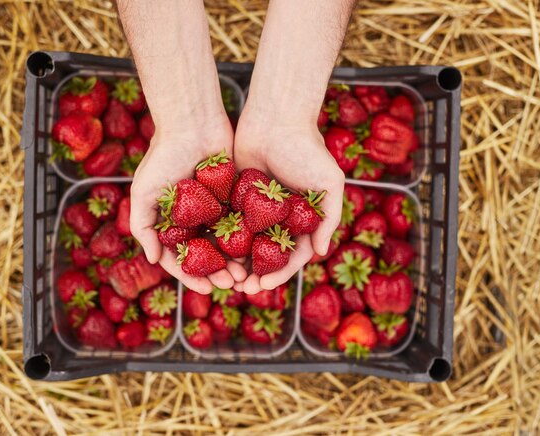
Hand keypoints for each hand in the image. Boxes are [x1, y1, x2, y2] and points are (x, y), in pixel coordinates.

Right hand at [130, 118, 246, 293]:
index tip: (207, 289)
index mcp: (172, 222)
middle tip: (233, 283)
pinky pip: (244, 222)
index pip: (182, 258)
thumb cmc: (163, 155)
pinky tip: (260, 251)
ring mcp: (216, 208)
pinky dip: (251, 239)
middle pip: (209, 255)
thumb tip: (153, 261)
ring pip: (229, 243)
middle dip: (220, 272)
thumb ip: (143, 227)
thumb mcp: (143, 192)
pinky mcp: (236, 196)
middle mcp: (195, 219)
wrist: (193, 122)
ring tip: (248, 273)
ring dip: (237, 261)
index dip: (193, 276)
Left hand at [232, 107, 344, 293]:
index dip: (279, 273)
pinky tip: (210, 253)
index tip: (265, 285)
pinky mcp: (236, 197)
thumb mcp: (329, 182)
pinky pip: (228, 223)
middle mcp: (279, 219)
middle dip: (255, 274)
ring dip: (236, 262)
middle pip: (265, 256)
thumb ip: (329, 218)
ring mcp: (256, 209)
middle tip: (241, 288)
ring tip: (224, 277)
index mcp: (301, 220)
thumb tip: (321, 253)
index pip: (291, 256)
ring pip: (244, 244)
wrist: (276, 118)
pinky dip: (221, 240)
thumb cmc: (307, 149)